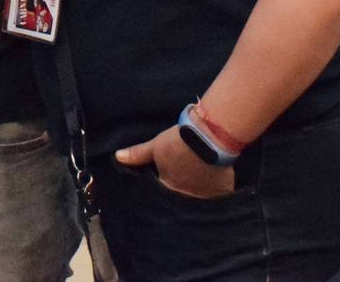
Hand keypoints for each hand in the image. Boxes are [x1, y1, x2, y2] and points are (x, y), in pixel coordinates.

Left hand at [116, 125, 236, 200]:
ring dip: (195, 198)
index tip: (162, 190)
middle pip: (179, 202)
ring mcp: (205, 197)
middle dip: (177, 199)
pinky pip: (216, 201)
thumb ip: (138, 154)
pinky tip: (212, 189)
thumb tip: (117, 157)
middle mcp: (186, 197)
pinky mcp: (222, 194)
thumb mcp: (156, 145)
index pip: (160, 197)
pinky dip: (213, 197)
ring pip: (198, 204)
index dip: (160, 194)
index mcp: (168, 188)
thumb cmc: (180, 140)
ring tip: (195, 190)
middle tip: (180, 189)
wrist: (211, 135)